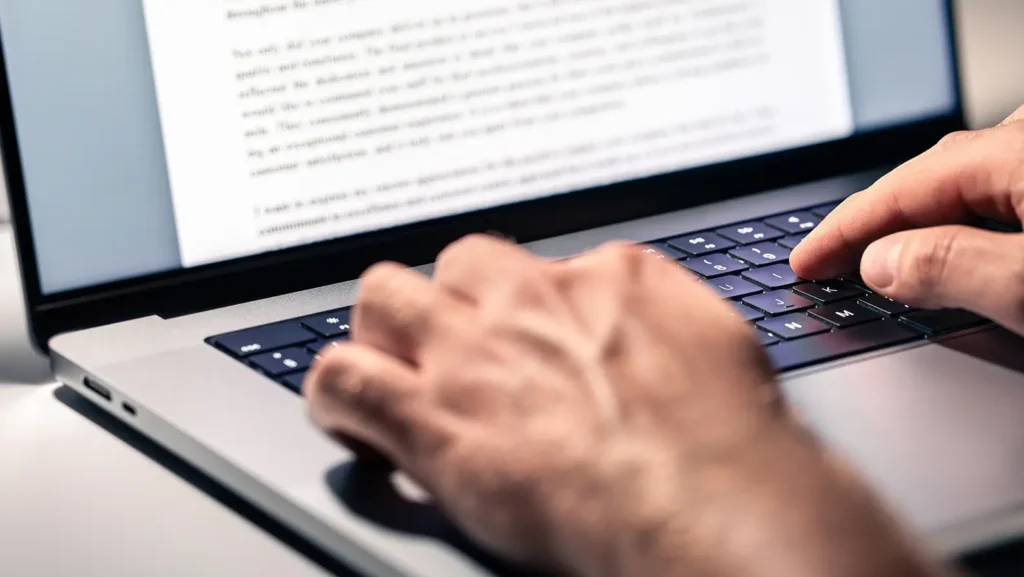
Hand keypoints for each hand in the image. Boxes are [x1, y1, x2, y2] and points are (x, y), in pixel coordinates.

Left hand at [305, 236, 943, 576]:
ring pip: (384, 297)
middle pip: (455, 265)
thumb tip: (648, 323)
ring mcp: (473, 352)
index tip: (524, 342)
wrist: (707, 501)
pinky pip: (342, 378)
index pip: (538, 267)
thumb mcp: (717, 342)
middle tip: (457, 349)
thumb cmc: (730, 443)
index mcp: (607, 278)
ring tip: (395, 371)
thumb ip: (665, 317)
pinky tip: (357, 420)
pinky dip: (338, 397)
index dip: (523, 311)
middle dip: (451, 301)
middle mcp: (531, 300)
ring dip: (385, 333)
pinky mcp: (431, 416)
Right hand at [792, 105, 1023, 333]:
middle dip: (875, 221)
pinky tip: (968, 240)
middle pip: (933, 176)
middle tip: (830, 261)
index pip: (903, 188)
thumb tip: (881, 263)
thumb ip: (951, 267)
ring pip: (973, 181)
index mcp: (1019, 152)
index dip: (844, 231)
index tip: (806, 262)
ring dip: (922, 220)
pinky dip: (970, 217)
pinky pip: (1008, 190)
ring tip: (889, 256)